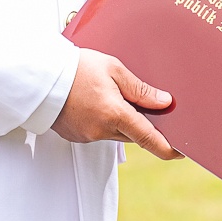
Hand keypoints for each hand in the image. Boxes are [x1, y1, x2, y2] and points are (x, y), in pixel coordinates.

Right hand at [52, 47, 180, 158]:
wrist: (40, 77)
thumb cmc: (76, 68)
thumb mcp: (114, 69)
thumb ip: (140, 89)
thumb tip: (164, 102)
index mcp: (114, 114)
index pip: (149, 138)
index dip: (168, 148)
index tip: (181, 152)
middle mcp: (101, 130)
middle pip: (134, 134)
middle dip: (144, 125)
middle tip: (150, 108)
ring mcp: (87, 136)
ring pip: (117, 133)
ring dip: (123, 121)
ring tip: (116, 96)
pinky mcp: (76, 136)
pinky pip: (100, 132)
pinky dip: (106, 121)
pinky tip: (100, 102)